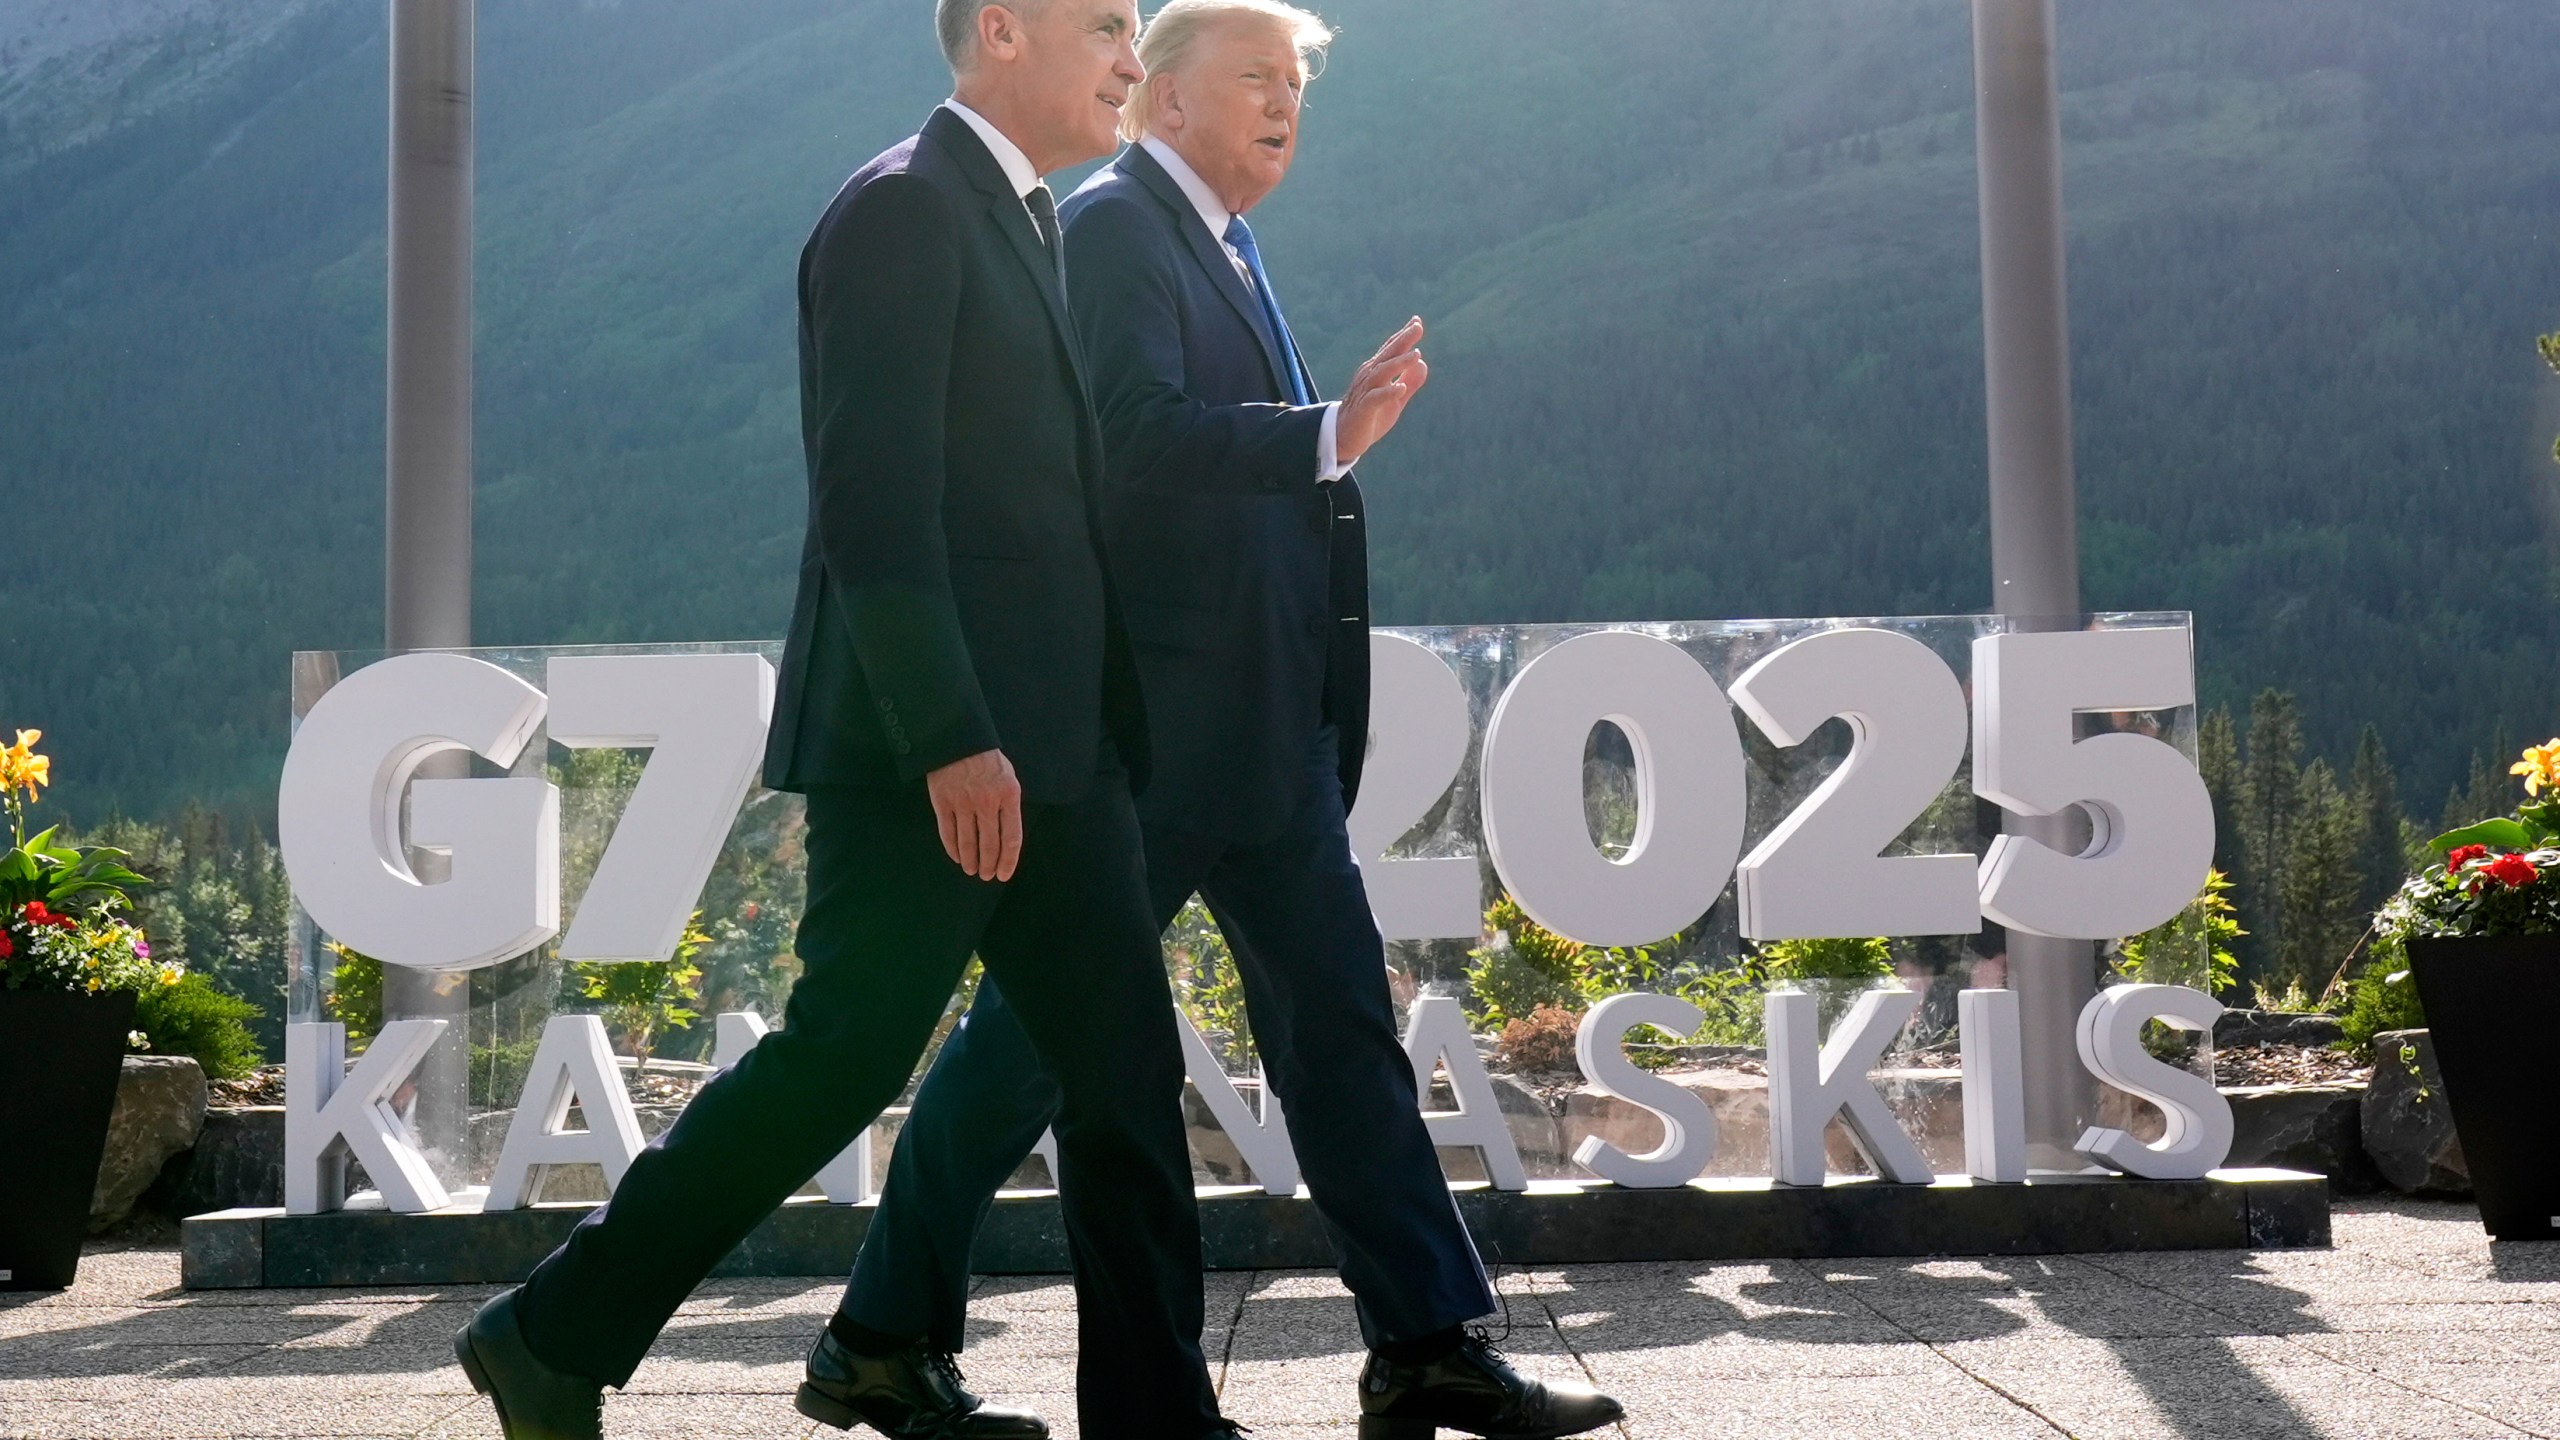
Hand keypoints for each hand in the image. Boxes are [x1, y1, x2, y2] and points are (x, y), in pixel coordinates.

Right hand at [926, 749, 1022, 881]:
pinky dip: (953, 849)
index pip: (1012, 838)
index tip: (1004, 874)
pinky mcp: (942, 802)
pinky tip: (957, 857)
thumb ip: (1008, 805)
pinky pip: (948, 833)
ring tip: (972, 870)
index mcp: (1008, 795)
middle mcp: (986, 801)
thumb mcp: (1008, 777)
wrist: (957, 737)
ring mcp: (963, 803)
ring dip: (970, 861)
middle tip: (986, 875)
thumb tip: (1006, 836)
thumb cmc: (986, 759)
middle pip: (989, 844)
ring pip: (967, 842)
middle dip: (988, 865)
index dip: (1009, 861)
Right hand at [1335, 317, 1429, 467]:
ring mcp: (1365, 391)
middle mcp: (1369, 377)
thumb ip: (1410, 381)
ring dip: (1399, 363)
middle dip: (1402, 340)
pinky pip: (1375, 398)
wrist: (1344, 437)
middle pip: (1387, 355)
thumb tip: (1423, 362)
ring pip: (1382, 373)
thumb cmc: (1371, 415)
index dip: (1404, 335)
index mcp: (1377, 372)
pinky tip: (1401, 388)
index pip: (1391, 349)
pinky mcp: (1363, 409)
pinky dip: (1389, 392)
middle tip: (1417, 327)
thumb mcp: (1396, 398)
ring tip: (1416, 355)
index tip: (1417, 321)